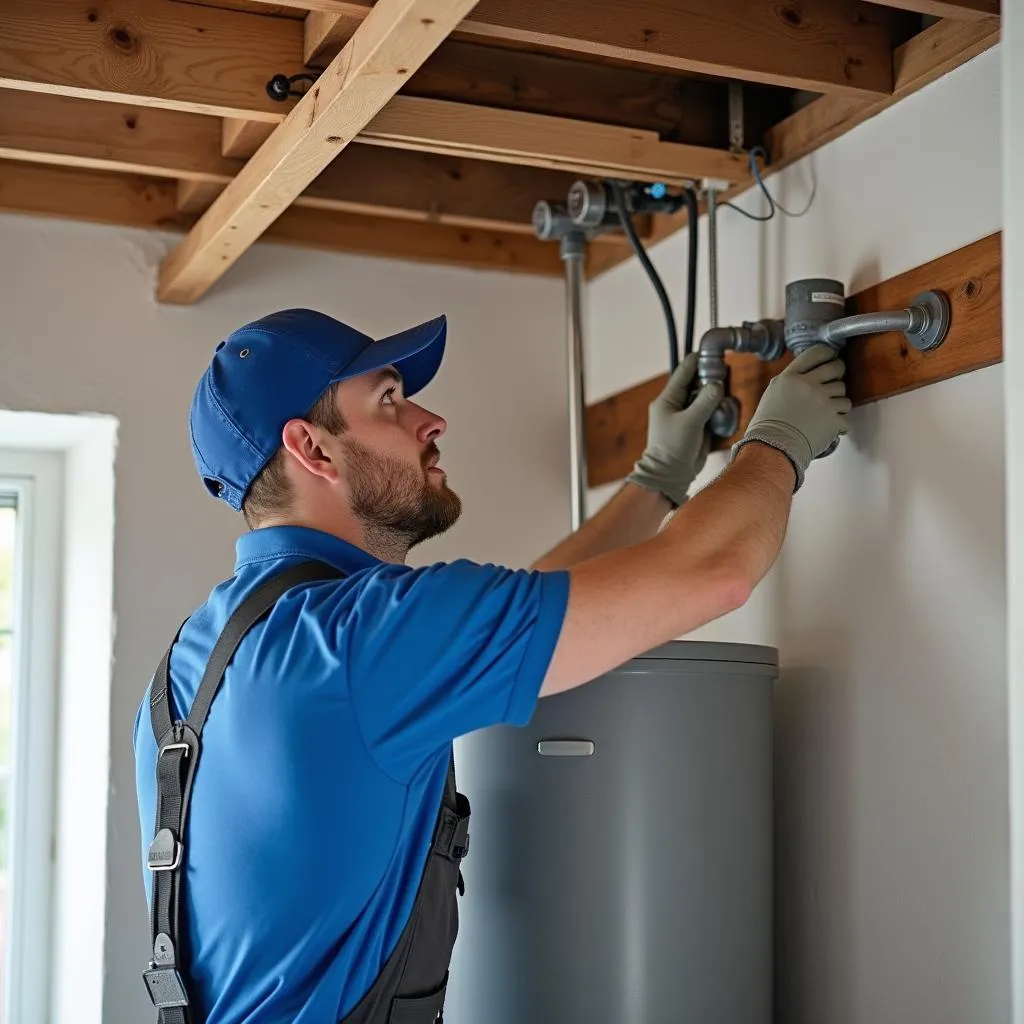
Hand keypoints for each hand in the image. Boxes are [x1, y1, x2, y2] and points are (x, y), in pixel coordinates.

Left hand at [626, 352, 724, 507]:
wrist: (670, 475)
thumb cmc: (672, 449)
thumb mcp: (690, 422)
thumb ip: (705, 402)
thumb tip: (717, 385)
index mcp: (668, 399)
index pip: (684, 372)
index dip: (698, 360)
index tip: (713, 351)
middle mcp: (677, 405)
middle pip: (697, 383)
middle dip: (711, 379)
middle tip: (725, 375)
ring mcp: (687, 416)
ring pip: (705, 398)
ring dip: (716, 396)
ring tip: (726, 395)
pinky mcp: (696, 427)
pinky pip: (710, 412)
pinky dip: (718, 410)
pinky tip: (726, 410)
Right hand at [731, 344, 850, 490]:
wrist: (773, 449)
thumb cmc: (767, 427)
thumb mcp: (772, 394)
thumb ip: (789, 381)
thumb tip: (803, 374)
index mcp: (791, 378)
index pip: (816, 353)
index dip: (827, 354)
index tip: (831, 357)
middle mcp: (809, 386)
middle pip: (836, 368)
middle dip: (839, 373)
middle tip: (836, 381)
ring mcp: (823, 402)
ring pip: (844, 394)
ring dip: (838, 404)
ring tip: (826, 414)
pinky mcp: (833, 420)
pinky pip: (845, 417)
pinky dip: (839, 424)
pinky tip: (828, 429)